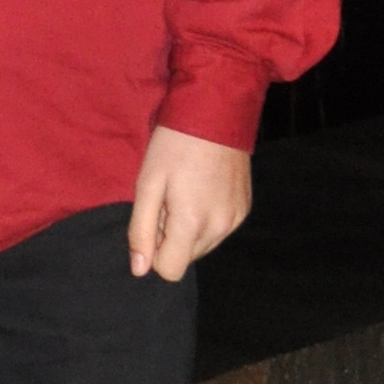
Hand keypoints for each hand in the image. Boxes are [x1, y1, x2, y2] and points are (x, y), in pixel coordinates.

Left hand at [127, 126, 252, 281]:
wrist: (216, 113)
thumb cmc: (174, 145)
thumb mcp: (147, 183)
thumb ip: (142, 229)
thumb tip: (139, 270)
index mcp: (193, 222)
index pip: (170, 270)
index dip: (154, 250)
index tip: (153, 219)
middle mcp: (220, 228)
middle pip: (186, 258)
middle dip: (171, 237)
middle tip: (167, 198)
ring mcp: (236, 220)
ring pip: (202, 246)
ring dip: (188, 229)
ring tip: (184, 191)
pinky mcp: (245, 210)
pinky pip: (218, 231)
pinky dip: (205, 219)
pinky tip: (201, 189)